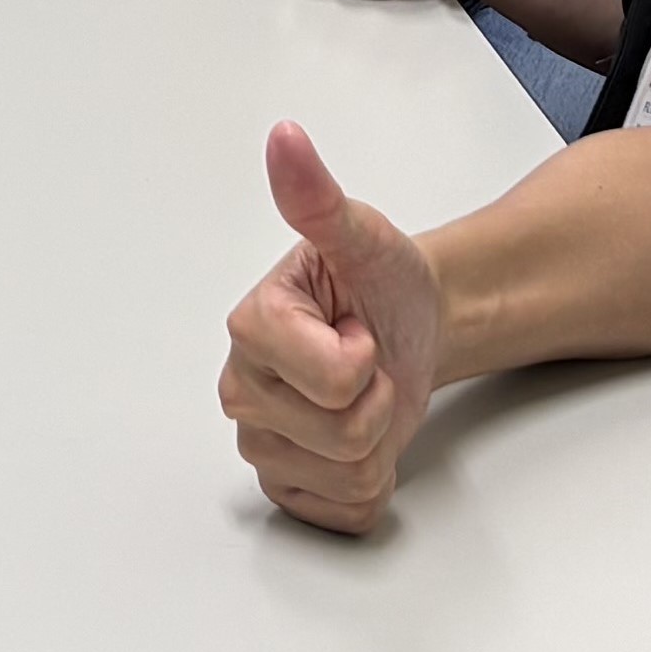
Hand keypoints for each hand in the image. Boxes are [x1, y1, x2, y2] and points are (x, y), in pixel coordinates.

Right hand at [220, 122, 442, 532]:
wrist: (407, 327)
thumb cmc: (381, 283)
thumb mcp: (361, 236)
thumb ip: (318, 196)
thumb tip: (286, 139)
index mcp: (251, 328)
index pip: (335, 379)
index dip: (366, 356)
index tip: (356, 327)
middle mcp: (243, 390)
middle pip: (341, 434)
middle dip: (376, 401)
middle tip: (367, 363)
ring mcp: (262, 444)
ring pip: (346, 475)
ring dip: (378, 441)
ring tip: (364, 397)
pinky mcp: (288, 486)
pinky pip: (346, 511)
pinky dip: (371, 482)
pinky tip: (361, 439)